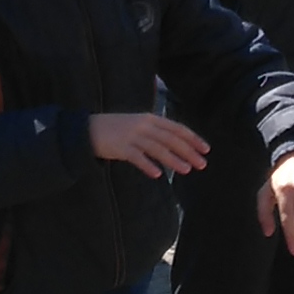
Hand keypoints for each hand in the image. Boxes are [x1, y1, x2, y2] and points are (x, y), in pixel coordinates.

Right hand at [88, 109, 211, 175]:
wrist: (88, 129)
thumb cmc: (116, 129)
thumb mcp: (138, 125)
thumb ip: (155, 132)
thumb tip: (176, 145)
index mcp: (150, 118)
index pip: (177, 128)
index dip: (193, 138)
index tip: (206, 149)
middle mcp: (143, 125)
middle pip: (171, 139)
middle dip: (188, 152)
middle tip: (202, 164)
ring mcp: (132, 135)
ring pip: (157, 148)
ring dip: (173, 160)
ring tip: (186, 170)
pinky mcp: (120, 146)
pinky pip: (137, 157)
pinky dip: (148, 165)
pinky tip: (157, 175)